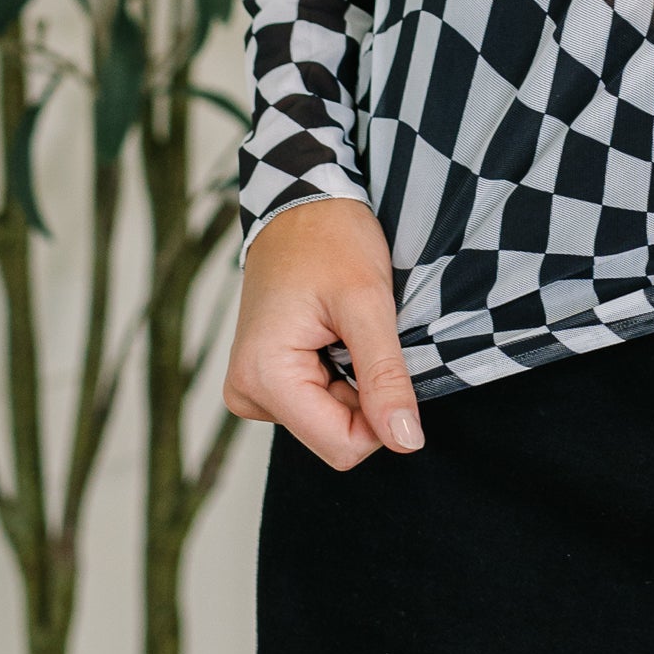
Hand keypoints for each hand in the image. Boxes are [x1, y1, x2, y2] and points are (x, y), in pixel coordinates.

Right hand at [222, 196, 422, 468]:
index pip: (342, 446)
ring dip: (352, 384)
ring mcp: (251, 389)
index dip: (381, 416)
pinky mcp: (262, 382)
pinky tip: (330, 338)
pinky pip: (317, 406)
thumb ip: (385, 378)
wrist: (301, 208)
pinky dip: (338, 377)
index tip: (383, 360)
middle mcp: (247, 392)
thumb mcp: (368, 306)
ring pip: (329, 424)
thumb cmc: (331, 242)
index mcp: (263, 377)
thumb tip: (407, 441)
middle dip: (364, 396)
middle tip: (359, 337)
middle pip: (335, 438)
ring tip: (341, 331)